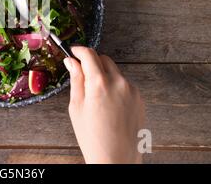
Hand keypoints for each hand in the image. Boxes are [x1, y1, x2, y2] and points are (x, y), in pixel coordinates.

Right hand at [64, 46, 144, 163]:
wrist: (116, 159)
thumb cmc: (93, 137)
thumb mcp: (76, 107)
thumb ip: (76, 80)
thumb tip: (71, 62)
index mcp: (99, 84)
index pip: (89, 54)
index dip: (79, 50)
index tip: (73, 51)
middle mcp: (119, 83)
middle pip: (104, 59)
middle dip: (92, 62)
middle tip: (82, 74)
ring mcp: (132, 90)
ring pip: (115, 71)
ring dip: (104, 74)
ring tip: (95, 96)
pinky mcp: (139, 99)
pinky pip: (124, 84)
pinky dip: (114, 86)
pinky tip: (108, 104)